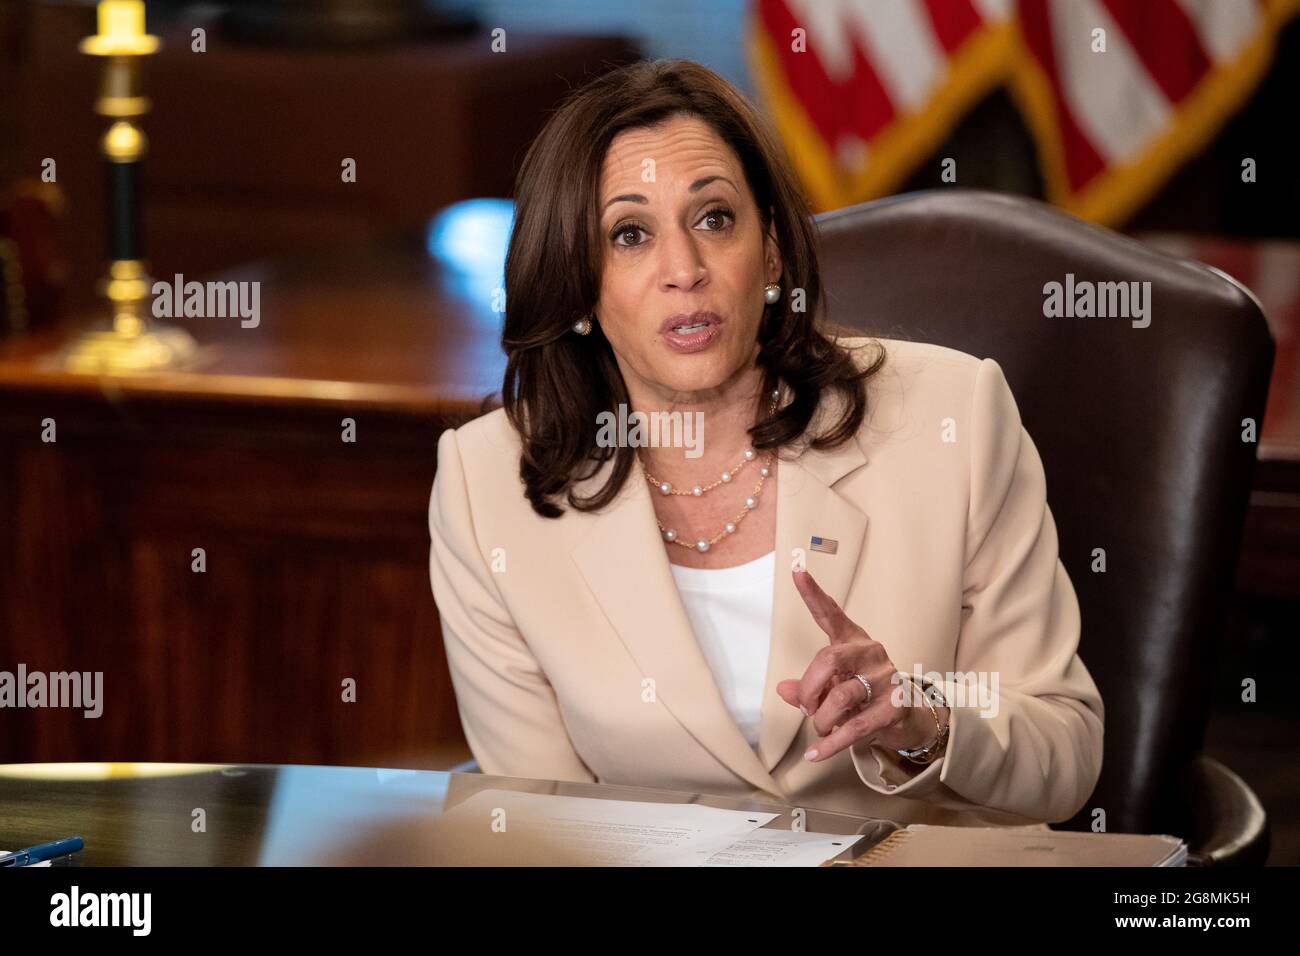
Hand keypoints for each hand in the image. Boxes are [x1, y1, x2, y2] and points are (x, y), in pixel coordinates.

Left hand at [776, 568, 948, 762]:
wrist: (909, 720)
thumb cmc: (865, 697)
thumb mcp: (834, 689)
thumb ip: (807, 688)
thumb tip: (781, 690)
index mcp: (853, 641)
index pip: (831, 614)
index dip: (813, 593)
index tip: (796, 569)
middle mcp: (871, 653)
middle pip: (828, 659)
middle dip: (809, 688)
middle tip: (807, 707)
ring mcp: (886, 678)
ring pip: (840, 697)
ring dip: (821, 719)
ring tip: (821, 729)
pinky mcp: (895, 706)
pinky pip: (854, 727)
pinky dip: (830, 744)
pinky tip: (816, 753)